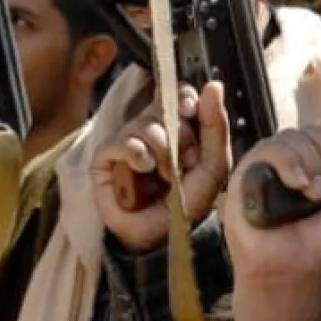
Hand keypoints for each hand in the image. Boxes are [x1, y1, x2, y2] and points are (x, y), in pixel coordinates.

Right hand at [93, 82, 230, 252]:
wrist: (166, 236)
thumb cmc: (190, 202)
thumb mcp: (213, 164)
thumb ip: (215, 125)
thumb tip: (214, 85)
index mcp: (179, 128)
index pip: (179, 95)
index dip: (184, 99)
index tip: (190, 111)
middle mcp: (152, 130)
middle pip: (161, 106)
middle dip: (178, 134)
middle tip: (183, 160)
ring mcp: (127, 142)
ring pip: (142, 123)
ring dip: (160, 150)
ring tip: (165, 175)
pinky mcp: (105, 159)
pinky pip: (118, 142)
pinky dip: (135, 155)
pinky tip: (143, 170)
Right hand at [223, 118, 320, 320]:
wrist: (291, 271)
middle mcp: (296, 162)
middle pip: (315, 132)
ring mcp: (271, 166)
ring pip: (293, 137)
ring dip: (310, 163)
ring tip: (313, 195)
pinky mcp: (248, 171)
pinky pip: (269, 149)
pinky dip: (287, 163)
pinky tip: (296, 185)